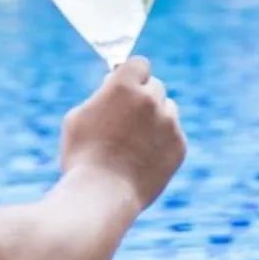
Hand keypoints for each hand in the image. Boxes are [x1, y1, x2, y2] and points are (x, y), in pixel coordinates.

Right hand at [60, 56, 184, 207]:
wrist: (101, 195)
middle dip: (143, 97)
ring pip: (168, 109)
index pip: (139, 64)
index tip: (126, 86)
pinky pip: (174, 134)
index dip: (132, 75)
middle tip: (127, 118)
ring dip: (156, 118)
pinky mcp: (179, 145)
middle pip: (155, 86)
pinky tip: (144, 158)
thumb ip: (102, 95)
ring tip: (135, 142)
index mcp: (124, 85)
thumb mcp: (78, 116)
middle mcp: (151, 99)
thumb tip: (114, 85)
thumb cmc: (83, 156)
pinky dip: (163, 142)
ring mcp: (169, 122)